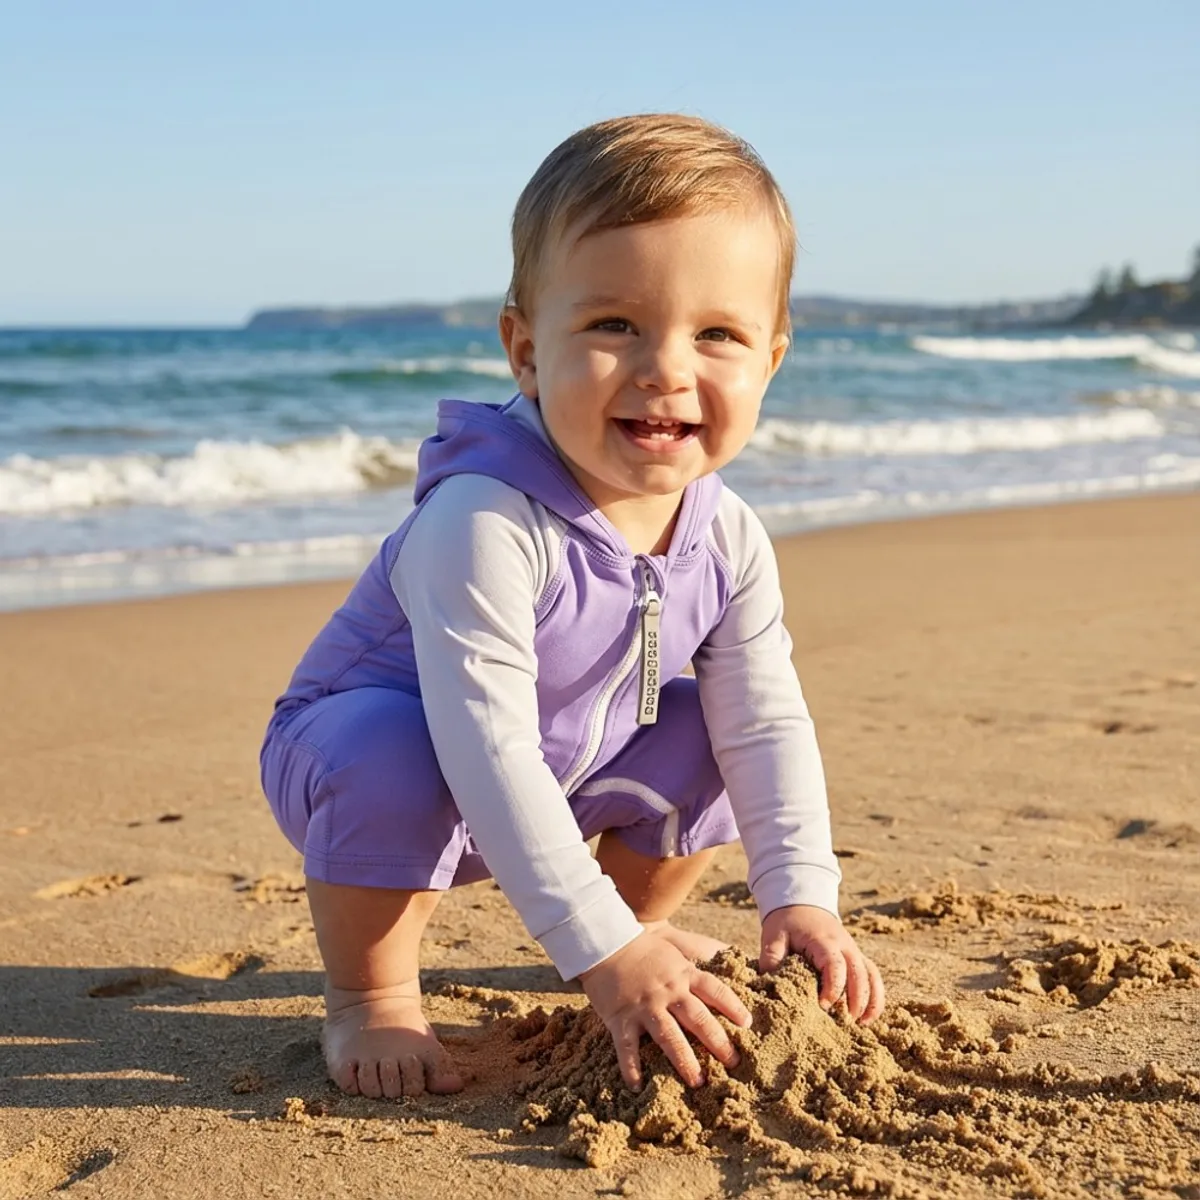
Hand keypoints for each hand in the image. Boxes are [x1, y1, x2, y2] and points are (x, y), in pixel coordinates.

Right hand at [579, 928, 751, 1090]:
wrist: (605, 943)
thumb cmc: (642, 947)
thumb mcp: (673, 951)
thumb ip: (694, 965)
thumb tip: (725, 960)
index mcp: (682, 974)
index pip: (715, 990)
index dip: (733, 1007)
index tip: (747, 1024)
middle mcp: (667, 991)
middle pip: (698, 1019)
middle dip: (718, 1042)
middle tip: (733, 1063)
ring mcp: (644, 1006)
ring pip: (669, 1037)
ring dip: (685, 1061)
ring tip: (698, 1082)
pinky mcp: (621, 1018)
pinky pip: (627, 1048)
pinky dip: (632, 1068)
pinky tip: (637, 1087)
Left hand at [759, 904, 884, 1022]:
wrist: (802, 901)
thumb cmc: (787, 921)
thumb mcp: (773, 935)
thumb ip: (771, 959)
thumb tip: (769, 987)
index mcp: (824, 941)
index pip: (835, 965)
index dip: (833, 988)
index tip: (822, 1006)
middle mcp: (845, 946)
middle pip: (860, 973)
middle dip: (856, 1000)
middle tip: (845, 1022)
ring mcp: (853, 950)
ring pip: (871, 975)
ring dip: (871, 1000)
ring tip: (861, 1024)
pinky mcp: (856, 956)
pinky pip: (873, 975)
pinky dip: (875, 996)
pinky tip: (868, 1017)